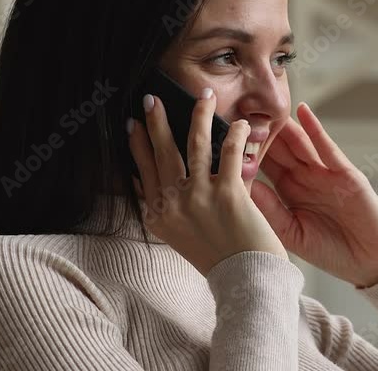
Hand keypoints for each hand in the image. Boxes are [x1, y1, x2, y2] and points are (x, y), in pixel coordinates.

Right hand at [127, 90, 286, 275]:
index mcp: (159, 216)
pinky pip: (230, 153)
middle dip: (156, 121)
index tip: (132, 124)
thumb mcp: (177, 236)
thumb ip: (163, 208)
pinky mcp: (229, 194)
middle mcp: (174, 204)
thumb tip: (144, 178)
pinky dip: (236, 134)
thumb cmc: (217, 258)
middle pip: (163, 153)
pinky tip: (241, 123)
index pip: (143, 171)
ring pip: (195, 144)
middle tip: (152, 98)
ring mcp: (200, 197)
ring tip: (203, 97)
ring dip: (199, 115)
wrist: (245, 280)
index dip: (137, 145)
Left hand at [250, 102, 377, 287]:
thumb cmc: (333, 253)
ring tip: (263, 106)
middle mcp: (306, 179)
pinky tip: (303, 111)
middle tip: (237, 111)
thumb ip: (270, 210)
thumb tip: (242, 186)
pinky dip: (315, 129)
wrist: (372, 264)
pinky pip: (328, 148)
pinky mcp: (347, 174)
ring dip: (282, 125)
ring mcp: (326, 174)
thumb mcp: (293, 234)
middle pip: (278, 150)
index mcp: (290, 195)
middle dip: (259, 133)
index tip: (222, 136)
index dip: (245, 153)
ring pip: (299, 143)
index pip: (264, 167)